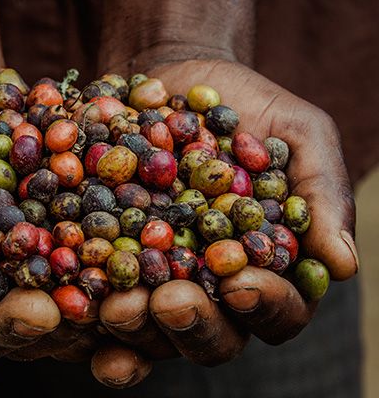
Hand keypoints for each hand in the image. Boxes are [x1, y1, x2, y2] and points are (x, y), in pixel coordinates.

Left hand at [91, 59, 357, 385]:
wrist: (178, 79)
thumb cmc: (248, 107)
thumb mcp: (299, 135)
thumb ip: (321, 194)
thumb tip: (344, 264)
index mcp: (266, 269)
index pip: (276, 309)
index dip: (263, 304)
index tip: (240, 282)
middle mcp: (211, 288)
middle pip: (210, 336)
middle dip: (191, 325)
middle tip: (170, 301)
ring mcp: (157, 280)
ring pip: (149, 330)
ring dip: (134, 326)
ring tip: (116, 303)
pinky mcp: (107, 263)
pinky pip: (95, 298)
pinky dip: (84, 312)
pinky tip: (71, 307)